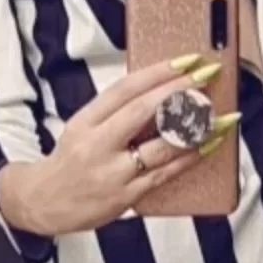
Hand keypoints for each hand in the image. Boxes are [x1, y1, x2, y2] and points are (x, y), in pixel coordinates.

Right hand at [0, 58, 226, 237]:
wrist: (44, 202)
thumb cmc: (70, 162)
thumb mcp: (82, 127)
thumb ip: (115, 111)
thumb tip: (160, 89)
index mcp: (85, 121)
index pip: (124, 89)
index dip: (158, 72)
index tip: (186, 60)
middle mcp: (97, 144)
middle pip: (143, 111)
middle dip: (179, 91)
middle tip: (206, 77)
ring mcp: (112, 172)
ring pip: (160, 145)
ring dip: (194, 129)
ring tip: (219, 115)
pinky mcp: (126, 196)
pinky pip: (164, 173)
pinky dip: (189, 158)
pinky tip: (208, 145)